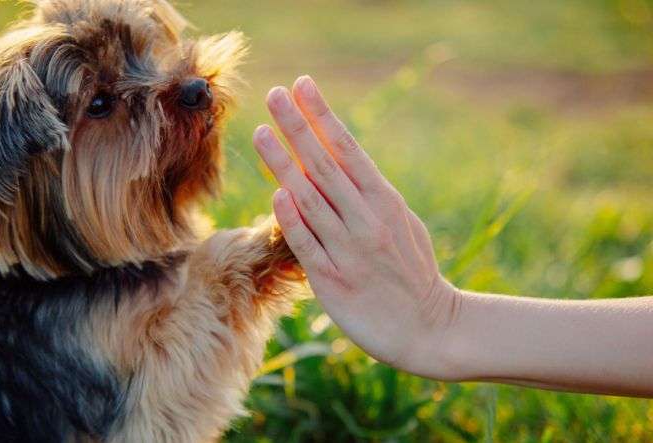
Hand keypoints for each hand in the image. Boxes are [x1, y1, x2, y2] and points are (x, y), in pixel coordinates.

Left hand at [253, 76, 460, 378]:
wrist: (430, 329)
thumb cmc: (412, 272)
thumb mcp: (401, 224)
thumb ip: (370, 195)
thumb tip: (337, 161)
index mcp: (386, 202)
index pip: (348, 149)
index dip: (323, 116)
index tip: (302, 85)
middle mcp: (368, 220)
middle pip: (325, 166)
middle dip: (298, 127)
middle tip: (274, 94)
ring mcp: (351, 251)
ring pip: (311, 199)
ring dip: (284, 164)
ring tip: (261, 132)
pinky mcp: (335, 282)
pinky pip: (309, 245)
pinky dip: (293, 218)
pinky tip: (277, 193)